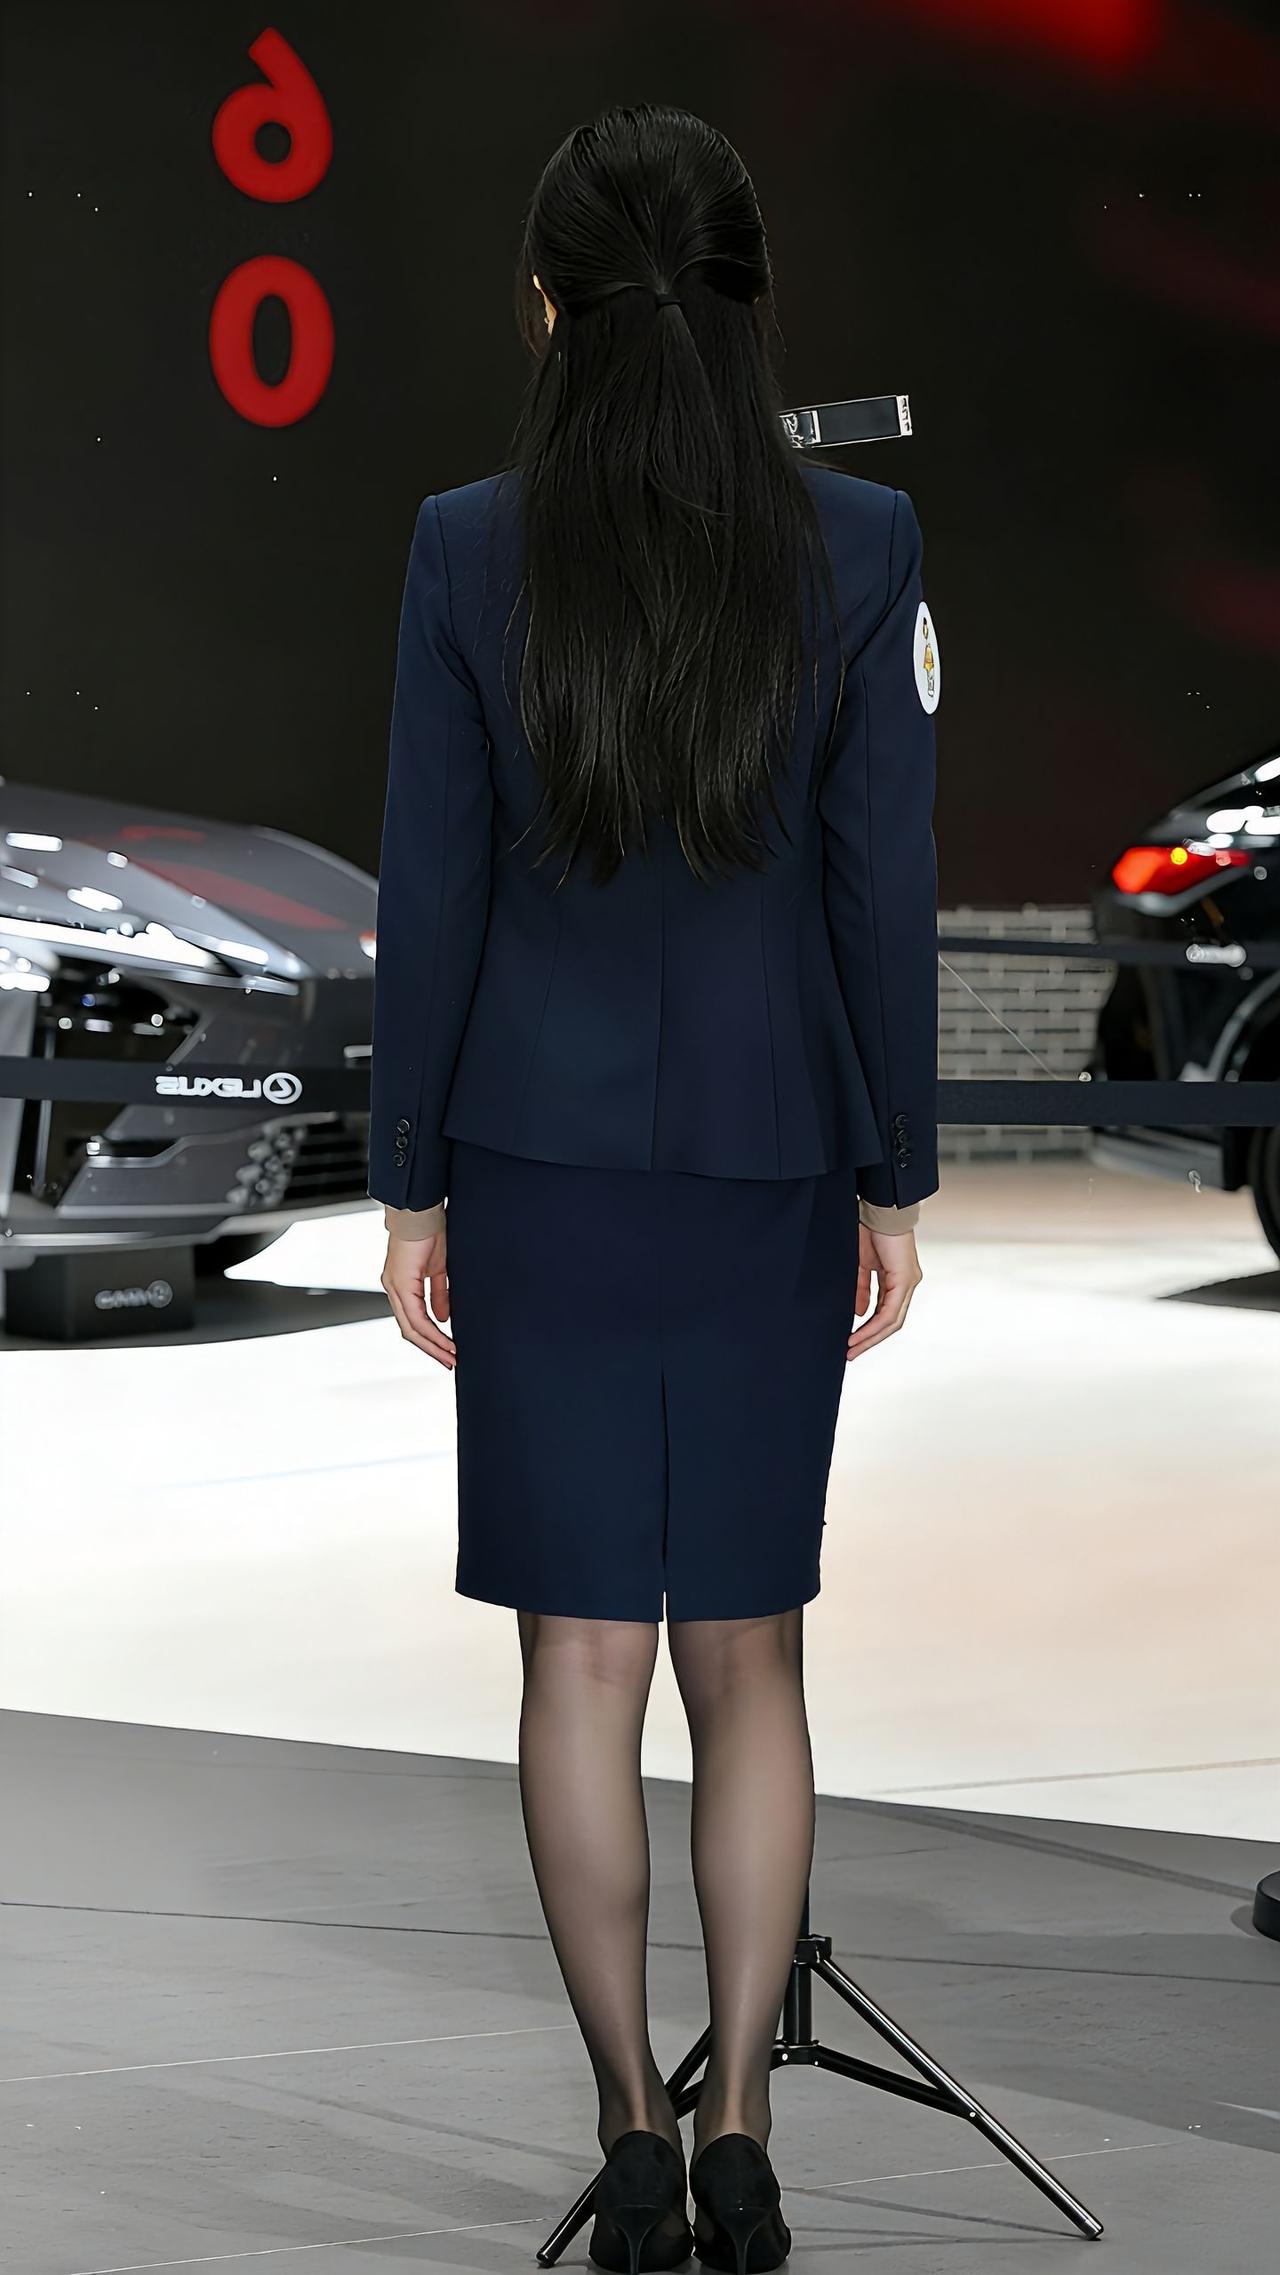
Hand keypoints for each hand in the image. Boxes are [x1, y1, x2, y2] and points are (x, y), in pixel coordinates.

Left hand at [380, 1225, 455, 1368]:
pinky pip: (415, 1315)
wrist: (421, 1212)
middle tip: (449, 1363)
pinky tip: (445, 1338)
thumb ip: (438, 1295)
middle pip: (409, 1330)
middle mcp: (393, 1289)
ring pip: (411, 1327)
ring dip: (432, 1344)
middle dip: (431, 1349)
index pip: (412, 1322)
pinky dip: (431, 1330)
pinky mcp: (401, 1282)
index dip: (430, 1340)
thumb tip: (442, 1318)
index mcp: (400, 1285)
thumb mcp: (438, 1269)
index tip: (447, 1352)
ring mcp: (394, 1287)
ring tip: (450, 1356)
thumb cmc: (429, 1233)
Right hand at [847, 1223, 921, 1361]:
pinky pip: (890, 1311)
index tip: (851, 1343)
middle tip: (851, 1354)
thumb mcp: (861, 1265)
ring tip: (852, 1348)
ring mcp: (909, 1282)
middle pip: (891, 1323)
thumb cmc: (870, 1230)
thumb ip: (862, 1289)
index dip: (869, 1330)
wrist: (879, 1209)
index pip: (885, 1313)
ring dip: (871, 1337)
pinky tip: (860, 1333)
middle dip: (870, 1340)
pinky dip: (874, 1325)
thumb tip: (860, 1313)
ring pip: (892, 1321)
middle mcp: (907, 1283)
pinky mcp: (905, 1280)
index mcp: (897, 1279)